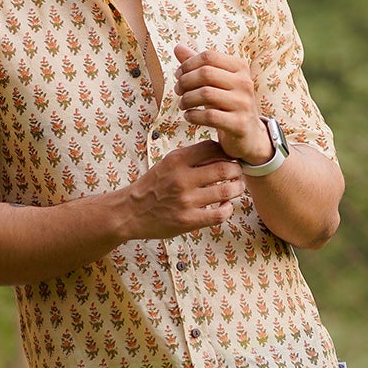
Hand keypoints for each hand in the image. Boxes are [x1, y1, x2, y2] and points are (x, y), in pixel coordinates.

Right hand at [124, 139, 244, 238]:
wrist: (130, 212)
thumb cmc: (153, 186)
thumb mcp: (168, 164)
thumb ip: (191, 158)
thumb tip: (222, 152)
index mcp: (176, 160)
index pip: (212, 147)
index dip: (226, 152)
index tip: (229, 158)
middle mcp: (182, 178)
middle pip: (225, 168)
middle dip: (237, 170)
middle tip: (238, 173)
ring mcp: (186, 201)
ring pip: (227, 191)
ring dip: (237, 189)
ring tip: (236, 188)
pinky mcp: (188, 220)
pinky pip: (220, 214)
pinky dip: (228, 209)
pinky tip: (225, 206)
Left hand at [174, 44, 272, 164]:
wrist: (250, 134)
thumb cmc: (229, 103)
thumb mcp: (217, 82)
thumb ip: (199, 65)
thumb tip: (178, 46)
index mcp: (240, 67)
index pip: (208, 56)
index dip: (188, 64)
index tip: (179, 75)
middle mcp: (245, 83)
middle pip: (205, 73)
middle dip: (185, 82)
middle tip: (178, 91)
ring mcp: (244, 103)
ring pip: (205, 94)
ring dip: (187, 100)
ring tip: (182, 104)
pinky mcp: (239, 124)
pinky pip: (209, 116)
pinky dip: (193, 116)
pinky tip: (189, 117)